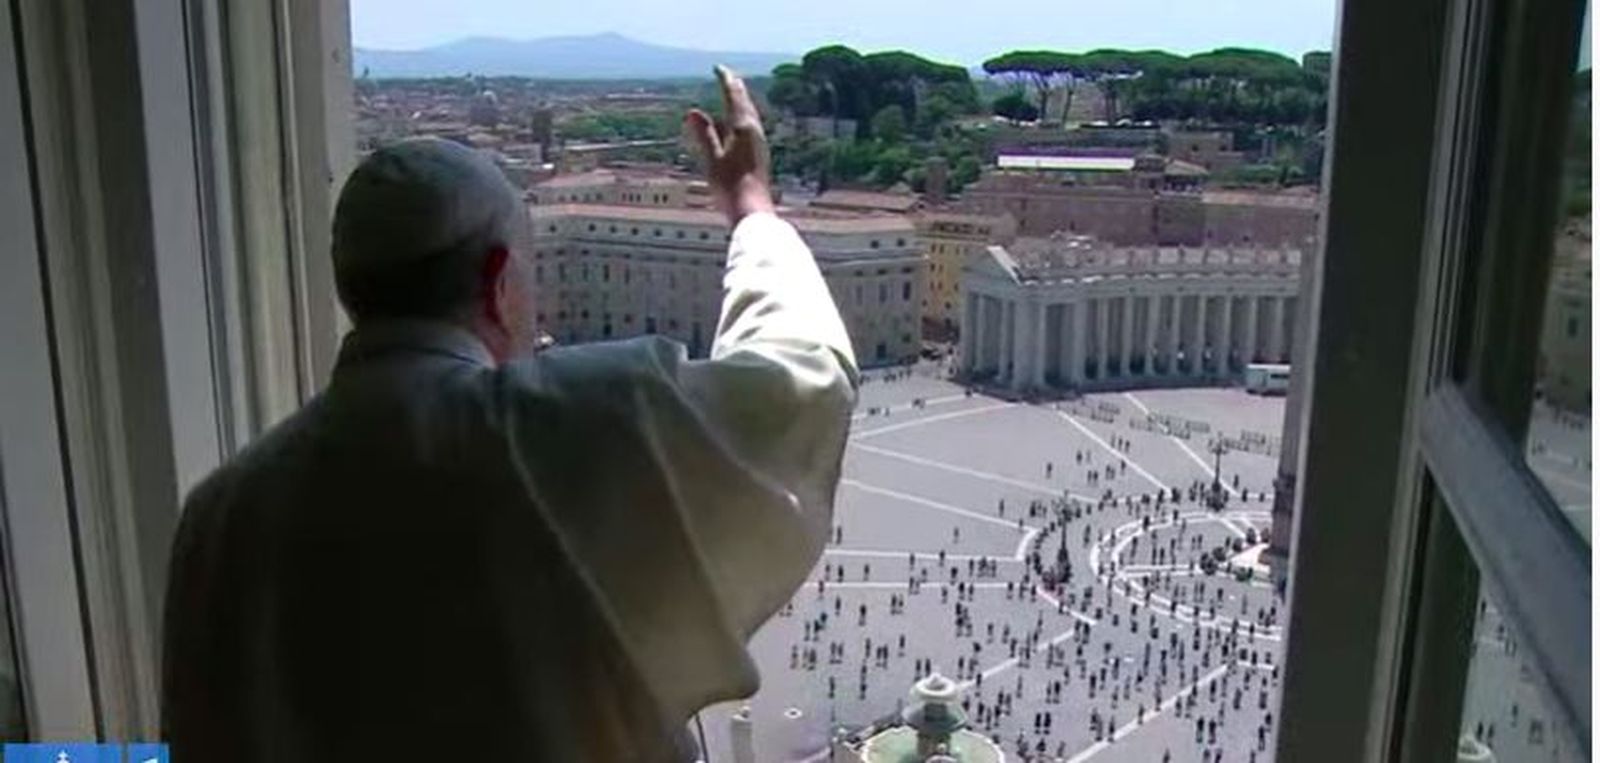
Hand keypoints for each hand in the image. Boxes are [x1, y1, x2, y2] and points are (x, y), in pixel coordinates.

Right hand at [685, 65, 774, 225]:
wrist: (753, 211)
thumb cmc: (731, 188)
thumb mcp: (712, 159)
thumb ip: (704, 135)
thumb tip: (692, 112)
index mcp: (743, 128)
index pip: (733, 96)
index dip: (725, 81)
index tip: (718, 68)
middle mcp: (754, 132)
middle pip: (745, 103)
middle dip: (735, 89)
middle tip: (728, 77)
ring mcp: (759, 143)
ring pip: (749, 115)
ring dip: (740, 103)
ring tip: (734, 96)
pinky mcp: (759, 155)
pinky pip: (750, 128)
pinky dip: (742, 118)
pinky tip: (738, 126)